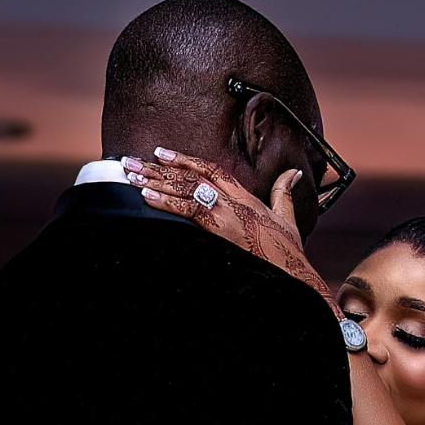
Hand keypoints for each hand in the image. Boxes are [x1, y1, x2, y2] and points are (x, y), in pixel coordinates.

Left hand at [126, 151, 334, 310]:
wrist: (293, 272)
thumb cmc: (288, 251)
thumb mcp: (286, 217)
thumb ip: (283, 192)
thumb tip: (292, 175)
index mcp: (244, 196)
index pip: (210, 168)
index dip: (184, 159)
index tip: (161, 152)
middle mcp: (233, 200)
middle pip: (190, 175)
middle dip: (158, 167)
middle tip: (131, 161)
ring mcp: (226, 213)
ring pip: (186, 189)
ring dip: (155, 181)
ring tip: (131, 175)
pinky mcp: (222, 229)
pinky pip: (190, 211)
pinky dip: (167, 202)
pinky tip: (147, 197)